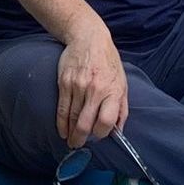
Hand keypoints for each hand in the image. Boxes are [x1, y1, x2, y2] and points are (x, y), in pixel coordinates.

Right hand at [56, 22, 128, 148]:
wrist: (88, 38)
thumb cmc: (108, 63)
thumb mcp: (122, 83)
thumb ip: (121, 108)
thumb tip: (119, 131)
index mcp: (113, 91)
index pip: (106, 121)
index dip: (102, 133)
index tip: (99, 136)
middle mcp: (95, 90)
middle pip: (86, 123)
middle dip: (81, 139)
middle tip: (79, 145)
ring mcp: (78, 86)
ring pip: (73, 118)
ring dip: (71, 133)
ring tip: (71, 141)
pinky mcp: (65, 83)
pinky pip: (62, 108)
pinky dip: (61, 123)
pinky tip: (62, 131)